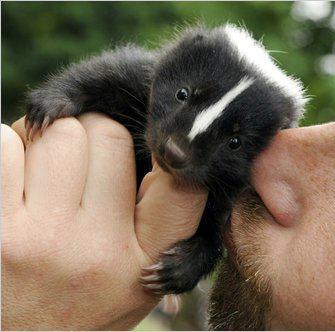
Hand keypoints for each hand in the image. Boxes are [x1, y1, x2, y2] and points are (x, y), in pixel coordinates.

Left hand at [1, 113, 206, 329]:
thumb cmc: (83, 300)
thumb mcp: (142, 274)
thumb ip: (163, 220)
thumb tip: (173, 156)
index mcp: (142, 259)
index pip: (182, 185)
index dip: (172, 155)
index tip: (158, 154)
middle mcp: (97, 248)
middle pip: (109, 134)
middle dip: (96, 137)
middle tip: (86, 165)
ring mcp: (41, 237)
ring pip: (60, 132)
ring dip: (52, 140)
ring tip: (48, 172)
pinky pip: (6, 144)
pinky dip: (12, 148)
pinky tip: (17, 176)